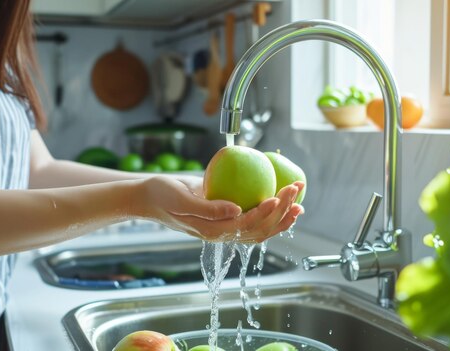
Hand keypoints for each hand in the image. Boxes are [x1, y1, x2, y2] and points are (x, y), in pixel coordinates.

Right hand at [135, 176, 304, 242]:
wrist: (151, 196)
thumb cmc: (162, 195)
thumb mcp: (180, 199)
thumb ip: (207, 208)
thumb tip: (235, 210)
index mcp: (212, 231)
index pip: (245, 226)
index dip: (265, 214)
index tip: (278, 196)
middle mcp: (222, 232)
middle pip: (259, 229)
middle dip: (282, 212)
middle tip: (295, 188)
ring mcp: (225, 226)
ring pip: (260, 227)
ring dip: (282, 216)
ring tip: (299, 201)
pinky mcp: (226, 216)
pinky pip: (253, 216)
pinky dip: (270, 210)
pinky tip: (281, 196)